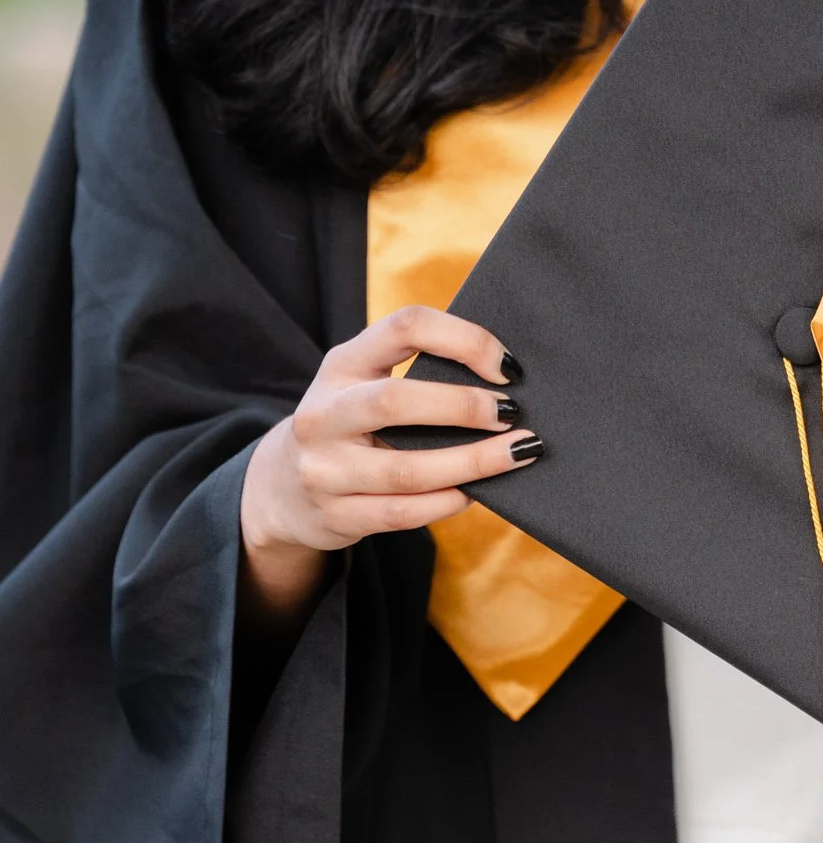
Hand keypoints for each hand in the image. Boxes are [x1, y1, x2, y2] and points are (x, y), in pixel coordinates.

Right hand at [241, 305, 539, 560]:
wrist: (283, 488)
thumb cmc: (353, 424)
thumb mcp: (366, 384)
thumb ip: (419, 374)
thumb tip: (508, 381)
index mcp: (342, 364)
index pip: (405, 327)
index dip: (465, 340)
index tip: (508, 366)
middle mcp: (324, 413)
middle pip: (396, 400)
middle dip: (464, 405)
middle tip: (513, 412)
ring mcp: (324, 468)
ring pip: (406, 469)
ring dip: (473, 462)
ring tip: (518, 453)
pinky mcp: (335, 515)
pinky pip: (403, 513)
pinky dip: (448, 501)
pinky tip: (475, 492)